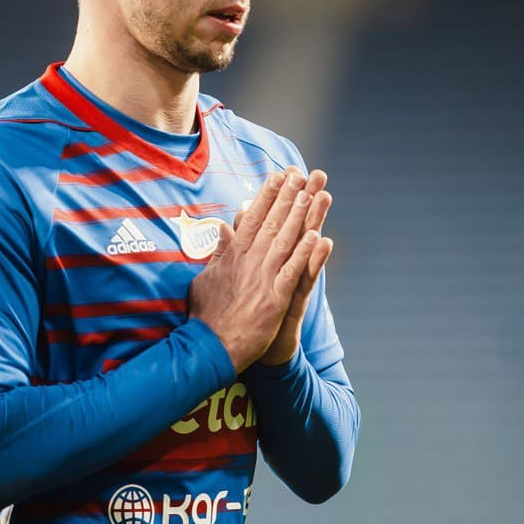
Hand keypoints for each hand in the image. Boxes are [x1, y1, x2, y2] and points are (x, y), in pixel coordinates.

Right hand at [188, 170, 320, 371]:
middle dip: (287, 197)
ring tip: (312, 194)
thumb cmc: (206, 317)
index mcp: (233, 257)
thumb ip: (218, 253)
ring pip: (284, 242)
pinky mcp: (275, 300)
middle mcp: (249, 263)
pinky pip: (293, 273)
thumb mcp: (205, 278)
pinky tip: (317, 237)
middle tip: (300, 174)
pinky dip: (305, 255)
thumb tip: (224, 228)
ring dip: (299, 217)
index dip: (266, 196)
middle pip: (271, 223)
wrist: (210, 349)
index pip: (252, 220)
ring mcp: (263, 280)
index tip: (277, 176)